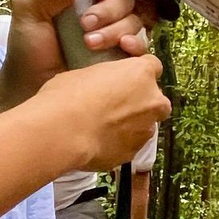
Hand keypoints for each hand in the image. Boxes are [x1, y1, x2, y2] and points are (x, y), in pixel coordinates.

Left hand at [0, 0, 157, 109]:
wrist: (30, 90)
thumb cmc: (28, 49)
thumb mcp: (29, 10)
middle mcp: (103, 14)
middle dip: (108, 10)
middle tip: (85, 24)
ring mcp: (115, 37)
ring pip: (134, 22)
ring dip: (114, 29)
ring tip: (90, 44)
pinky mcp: (123, 61)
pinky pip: (142, 47)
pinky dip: (136, 44)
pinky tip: (123, 47)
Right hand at [27, 54, 167, 170]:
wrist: (63, 132)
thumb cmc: (68, 97)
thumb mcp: (84, 73)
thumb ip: (104, 79)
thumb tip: (100, 86)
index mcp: (142, 72)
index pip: (152, 66)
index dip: (138, 73)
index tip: (127, 78)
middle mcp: (152, 100)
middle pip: (155, 99)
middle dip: (141, 102)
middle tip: (114, 104)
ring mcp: (146, 128)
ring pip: (145, 124)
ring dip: (130, 124)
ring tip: (102, 126)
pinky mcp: (134, 152)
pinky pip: (130, 145)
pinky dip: (119, 143)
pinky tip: (98, 141)